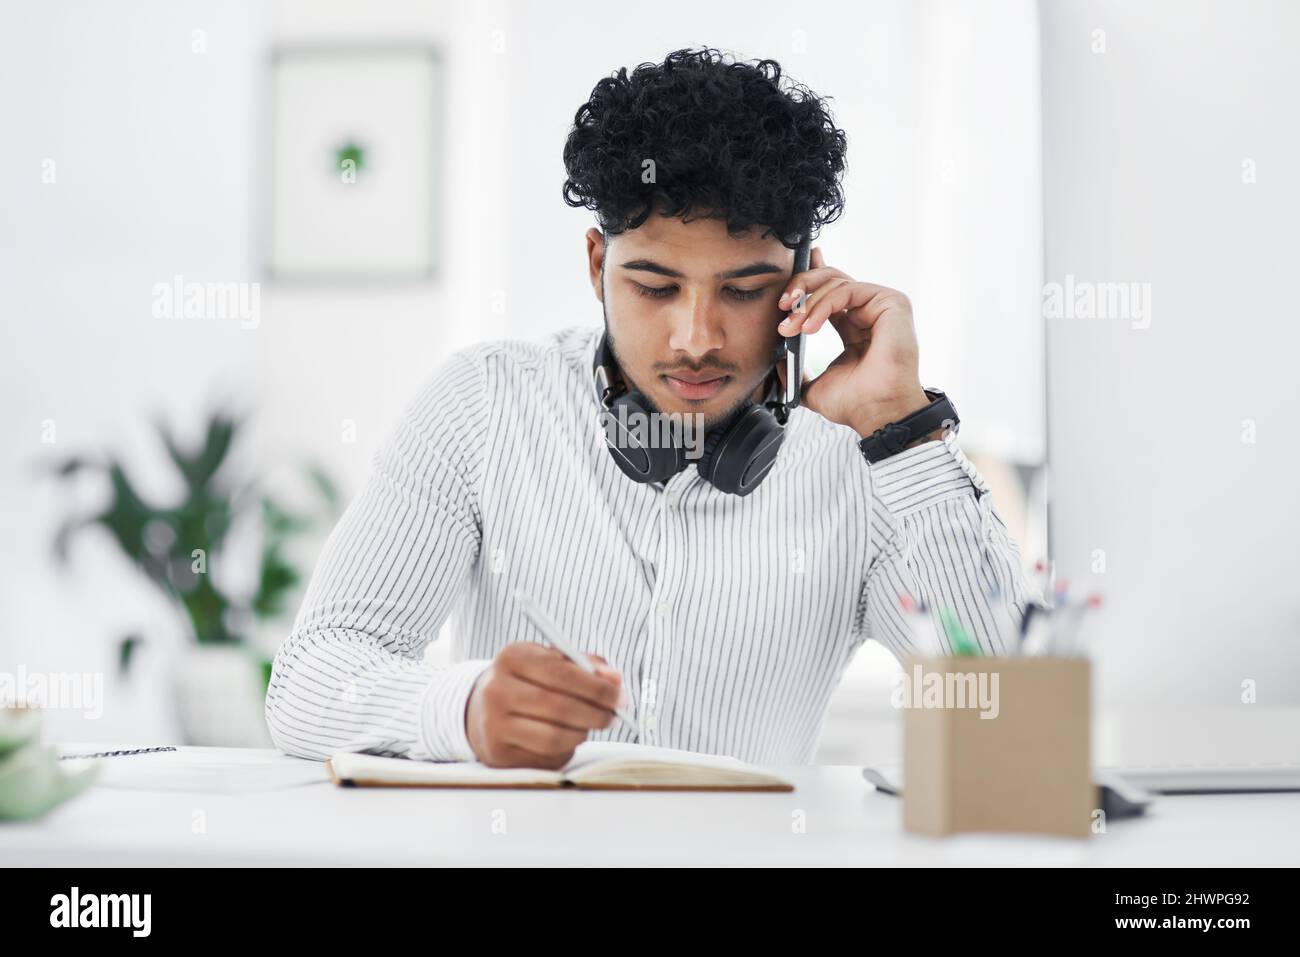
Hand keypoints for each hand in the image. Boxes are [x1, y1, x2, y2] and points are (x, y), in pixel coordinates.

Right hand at [465, 642, 627, 768]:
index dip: (596, 687)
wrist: (483, 709)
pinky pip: (545, 756)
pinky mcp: (498, 753)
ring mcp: (494, 724)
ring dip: (582, 733)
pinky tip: (568, 737)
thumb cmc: (529, 681)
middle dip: (596, 713)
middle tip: (614, 716)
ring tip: (589, 726)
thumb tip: (614, 680)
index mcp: (512, 657)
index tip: (619, 696)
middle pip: (559, 706)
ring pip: (554, 736)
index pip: (561, 673)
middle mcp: (497, 689)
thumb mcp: (552, 661)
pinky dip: (566, 748)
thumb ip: (586, 665)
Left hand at [776, 247, 933, 439]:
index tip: (785, 287)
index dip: (808, 280)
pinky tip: (809, 327)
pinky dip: (822, 305)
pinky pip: (847, 290)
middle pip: (830, 279)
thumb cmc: (856, 404)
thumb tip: (779, 359)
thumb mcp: (813, 388)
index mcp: (854, 327)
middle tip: (782, 305)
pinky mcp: (891, 302)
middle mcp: (869, 312)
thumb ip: (796, 373)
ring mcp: (881, 306)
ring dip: (806, 304)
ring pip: (835, 282)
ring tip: (792, 328)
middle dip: (801, 286)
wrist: (877, 414)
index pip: (829, 292)